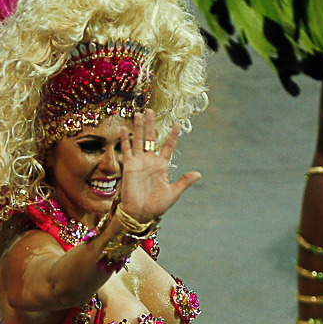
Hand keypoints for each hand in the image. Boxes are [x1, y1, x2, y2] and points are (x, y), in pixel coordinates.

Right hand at [118, 108, 200, 222]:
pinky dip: (125, 139)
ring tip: (138, 113)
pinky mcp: (128, 166)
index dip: (172, 135)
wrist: (140, 214)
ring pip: (138, 140)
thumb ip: (184, 182)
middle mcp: (150, 161)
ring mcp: (139, 162)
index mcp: (162, 166)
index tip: (177, 123)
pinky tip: (124, 129)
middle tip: (150, 110)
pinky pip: (126, 150)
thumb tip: (198, 174)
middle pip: (151, 138)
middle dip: (150, 124)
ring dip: (138, 127)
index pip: (168, 146)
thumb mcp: (173, 193)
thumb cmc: (156, 206)